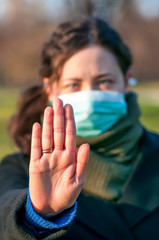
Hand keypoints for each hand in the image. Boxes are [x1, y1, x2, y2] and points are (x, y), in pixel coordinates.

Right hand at [29, 98, 88, 214]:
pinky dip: (36, 136)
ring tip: (49, 108)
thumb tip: (86, 145)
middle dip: (59, 116)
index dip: (70, 121)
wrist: (52, 208)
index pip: (70, 135)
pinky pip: (36, 148)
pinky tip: (38, 125)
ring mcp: (47, 158)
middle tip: (59, 100)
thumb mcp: (78, 181)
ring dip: (48, 122)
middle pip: (59, 131)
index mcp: (70, 157)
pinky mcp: (35, 164)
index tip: (70, 107)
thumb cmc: (67, 196)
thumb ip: (82, 163)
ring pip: (47, 136)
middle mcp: (59, 154)